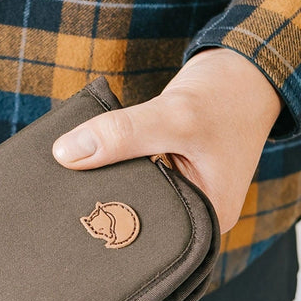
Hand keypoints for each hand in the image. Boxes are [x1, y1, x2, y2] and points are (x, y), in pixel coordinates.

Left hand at [52, 48, 282, 233]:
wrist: (241, 69)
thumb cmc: (225, 96)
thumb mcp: (174, 115)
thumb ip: (122, 134)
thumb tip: (64, 154)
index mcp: (207, 219)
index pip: (145, 231)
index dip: (108, 221)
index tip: (70, 208)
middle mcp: (192, 213)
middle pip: (133, 216)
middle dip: (101, 201)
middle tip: (60, 193)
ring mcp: (176, 192)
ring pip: (127, 193)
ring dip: (101, 179)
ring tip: (66, 176)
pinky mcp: (162, 172)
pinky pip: (127, 174)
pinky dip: (109, 163)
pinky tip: (82, 159)